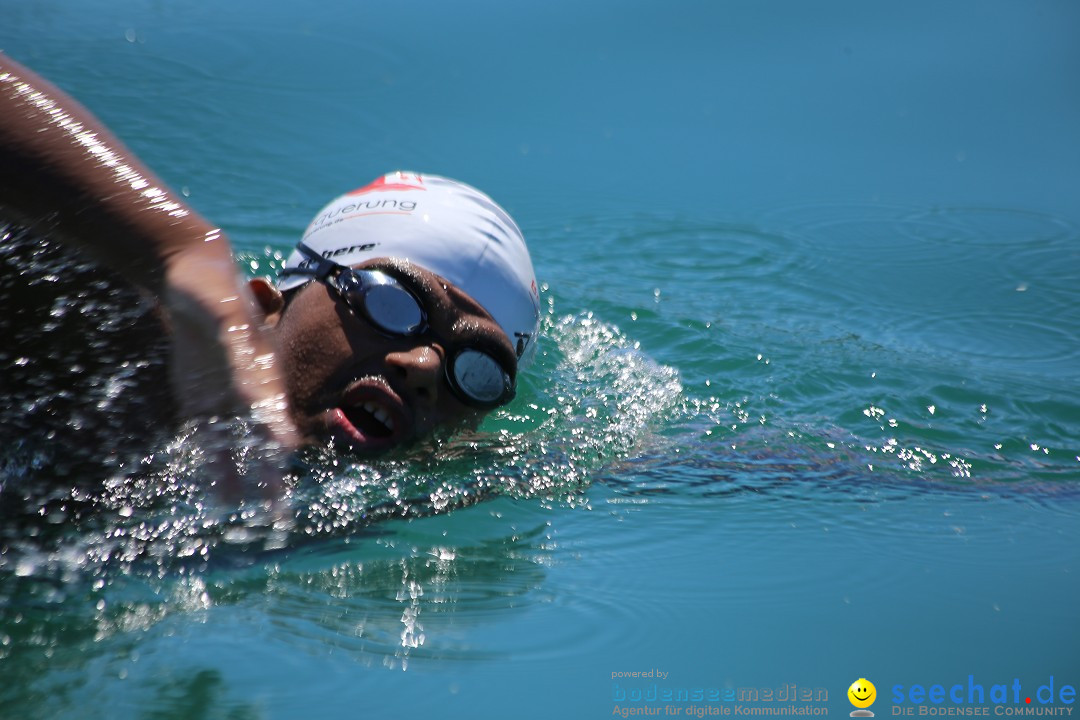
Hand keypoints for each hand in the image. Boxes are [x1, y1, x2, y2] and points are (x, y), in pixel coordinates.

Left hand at [164, 230, 298, 504]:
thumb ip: (232, 328)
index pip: (271, 406)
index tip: (286, 454)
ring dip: (236, 477)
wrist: (191, 277)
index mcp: (261, 368)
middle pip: (259, 437)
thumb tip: (239, 339)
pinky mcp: (197, 401)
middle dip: (268, 473)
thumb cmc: (213, 287)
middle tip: (276, 511)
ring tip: (237, 513)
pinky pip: (205, 439)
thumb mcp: (224, 305)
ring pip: (232, 445)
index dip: (277, 430)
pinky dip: (209, 464)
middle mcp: (247, 389)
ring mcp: (222, 397)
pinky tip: (211, 491)